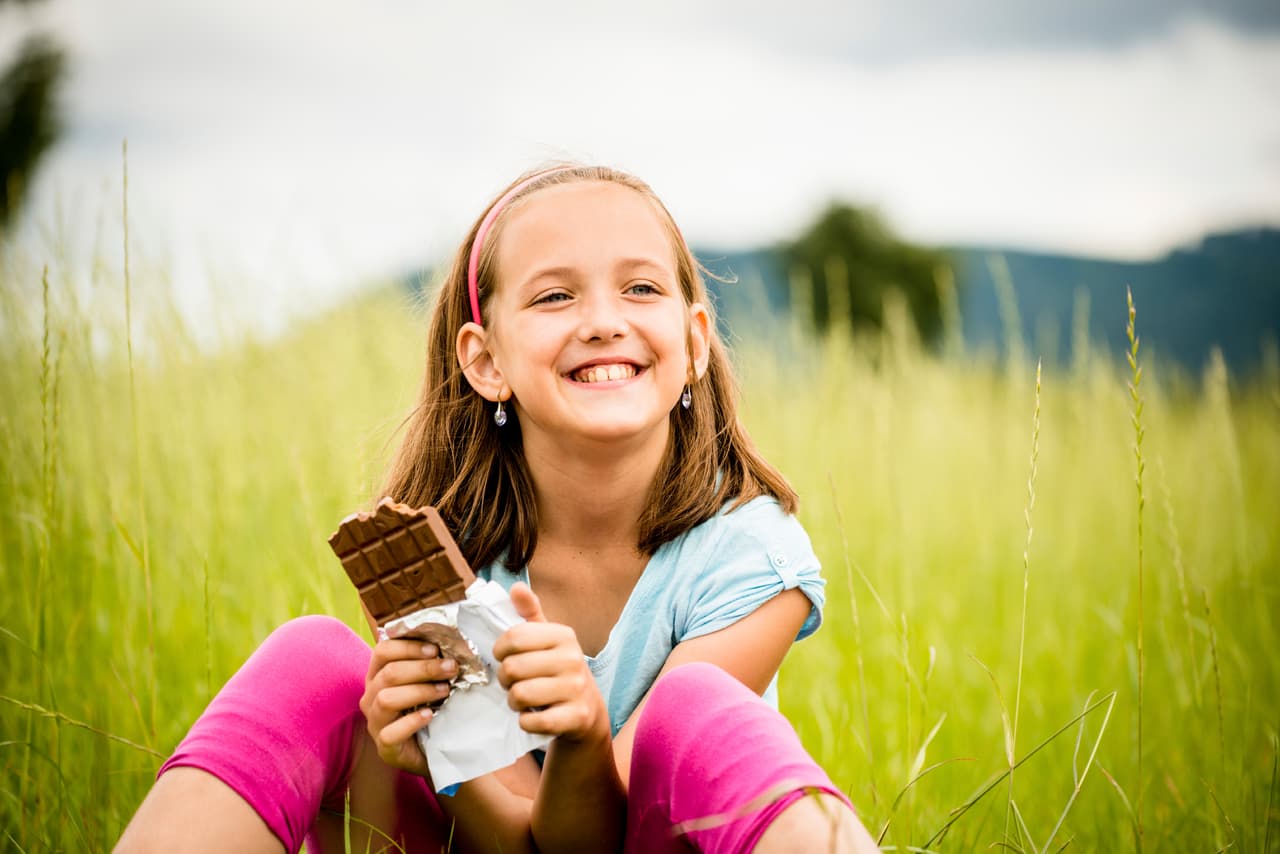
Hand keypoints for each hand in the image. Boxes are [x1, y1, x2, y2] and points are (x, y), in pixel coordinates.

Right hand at [360, 634, 458, 776]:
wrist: (428, 750)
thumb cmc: (426, 708)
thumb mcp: (425, 683)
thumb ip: (428, 663)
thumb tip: (451, 643)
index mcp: (377, 675)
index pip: (382, 651)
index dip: (408, 647)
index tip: (435, 649)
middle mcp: (370, 697)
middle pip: (389, 673)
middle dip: (423, 668)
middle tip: (450, 668)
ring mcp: (374, 722)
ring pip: (387, 699)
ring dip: (419, 691)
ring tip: (444, 690)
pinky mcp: (384, 746)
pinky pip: (391, 733)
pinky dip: (412, 721)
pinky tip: (430, 715)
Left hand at [494, 582, 608, 743]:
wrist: (586, 712)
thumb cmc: (557, 671)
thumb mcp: (546, 641)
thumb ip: (529, 614)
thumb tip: (516, 587)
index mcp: (564, 635)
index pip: (513, 637)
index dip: (499, 651)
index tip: (505, 657)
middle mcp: (573, 658)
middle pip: (512, 668)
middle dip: (505, 680)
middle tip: (515, 683)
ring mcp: (577, 689)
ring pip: (519, 695)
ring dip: (514, 702)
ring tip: (523, 700)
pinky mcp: (576, 717)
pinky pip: (532, 721)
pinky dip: (526, 723)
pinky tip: (534, 717)